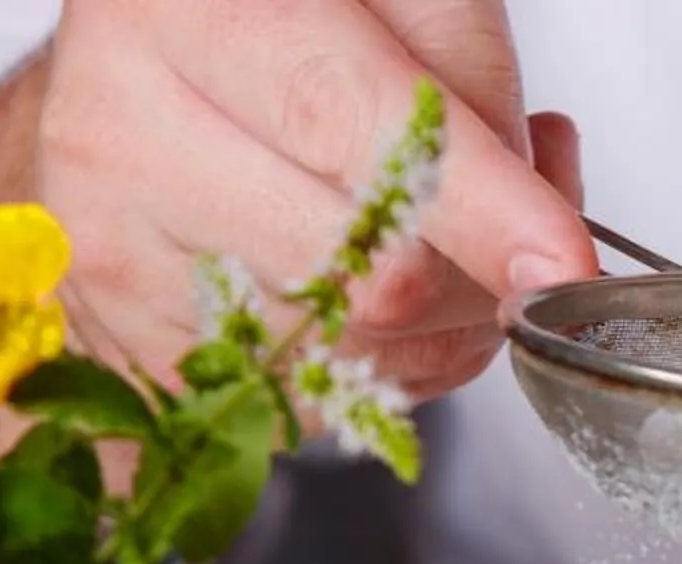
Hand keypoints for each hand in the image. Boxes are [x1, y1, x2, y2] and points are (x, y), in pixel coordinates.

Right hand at [35, 0, 597, 402]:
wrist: (157, 67)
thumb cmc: (286, 20)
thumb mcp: (403, 2)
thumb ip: (476, 91)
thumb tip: (539, 247)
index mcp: (184, 11)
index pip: (351, 130)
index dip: (480, 211)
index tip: (565, 266)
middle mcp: (124, 135)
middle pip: (372, 279)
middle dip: (483, 271)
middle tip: (512, 215)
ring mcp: (116, 255)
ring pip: (361, 357)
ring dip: (445, 324)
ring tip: (438, 238)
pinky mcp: (139, 352)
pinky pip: (321, 404)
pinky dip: (387, 363)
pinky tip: (374, 286)